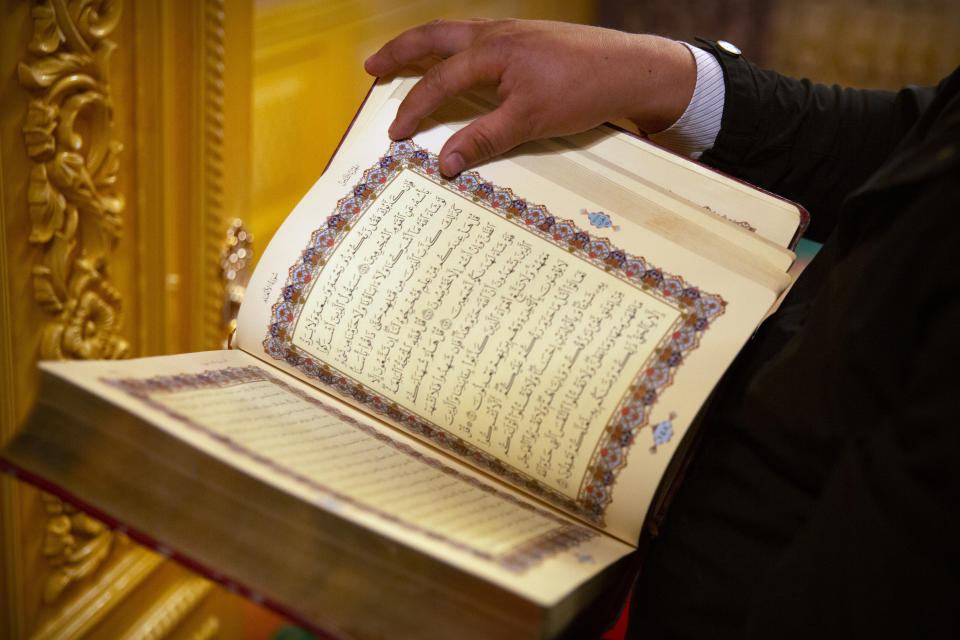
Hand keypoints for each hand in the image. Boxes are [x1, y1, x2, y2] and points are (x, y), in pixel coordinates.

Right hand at [364, 18, 696, 175]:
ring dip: (426, 45)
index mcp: (491, 51)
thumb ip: (483, 139)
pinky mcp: (528, 38)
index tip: (395, 134)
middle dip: (399, 52)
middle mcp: (496, 33)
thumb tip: (444, 163)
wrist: (631, 68)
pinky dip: (455, 48)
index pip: (438, 81)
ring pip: (455, 32)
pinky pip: (477, 37)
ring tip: (405, 59)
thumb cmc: (582, 90)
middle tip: (372, 67)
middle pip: (434, 36)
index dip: (413, 109)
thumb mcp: (529, 121)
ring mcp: (512, 32)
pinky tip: (460, 61)